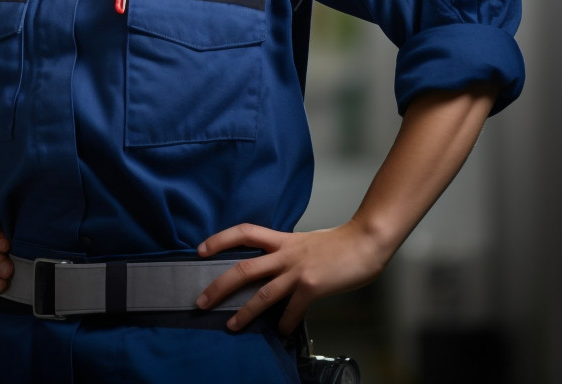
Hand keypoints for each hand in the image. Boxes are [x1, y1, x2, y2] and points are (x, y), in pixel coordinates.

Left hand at [195, 219, 387, 334]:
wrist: (364, 242)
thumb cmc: (337, 244)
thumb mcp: (304, 242)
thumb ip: (286, 252)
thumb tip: (272, 266)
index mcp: (282, 239)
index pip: (243, 232)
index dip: (220, 239)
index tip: (200, 250)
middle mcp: (285, 253)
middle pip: (243, 268)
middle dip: (218, 286)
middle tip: (201, 300)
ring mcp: (297, 270)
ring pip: (262, 293)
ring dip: (244, 312)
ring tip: (230, 325)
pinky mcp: (312, 286)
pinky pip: (291, 310)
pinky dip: (285, 323)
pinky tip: (282, 331)